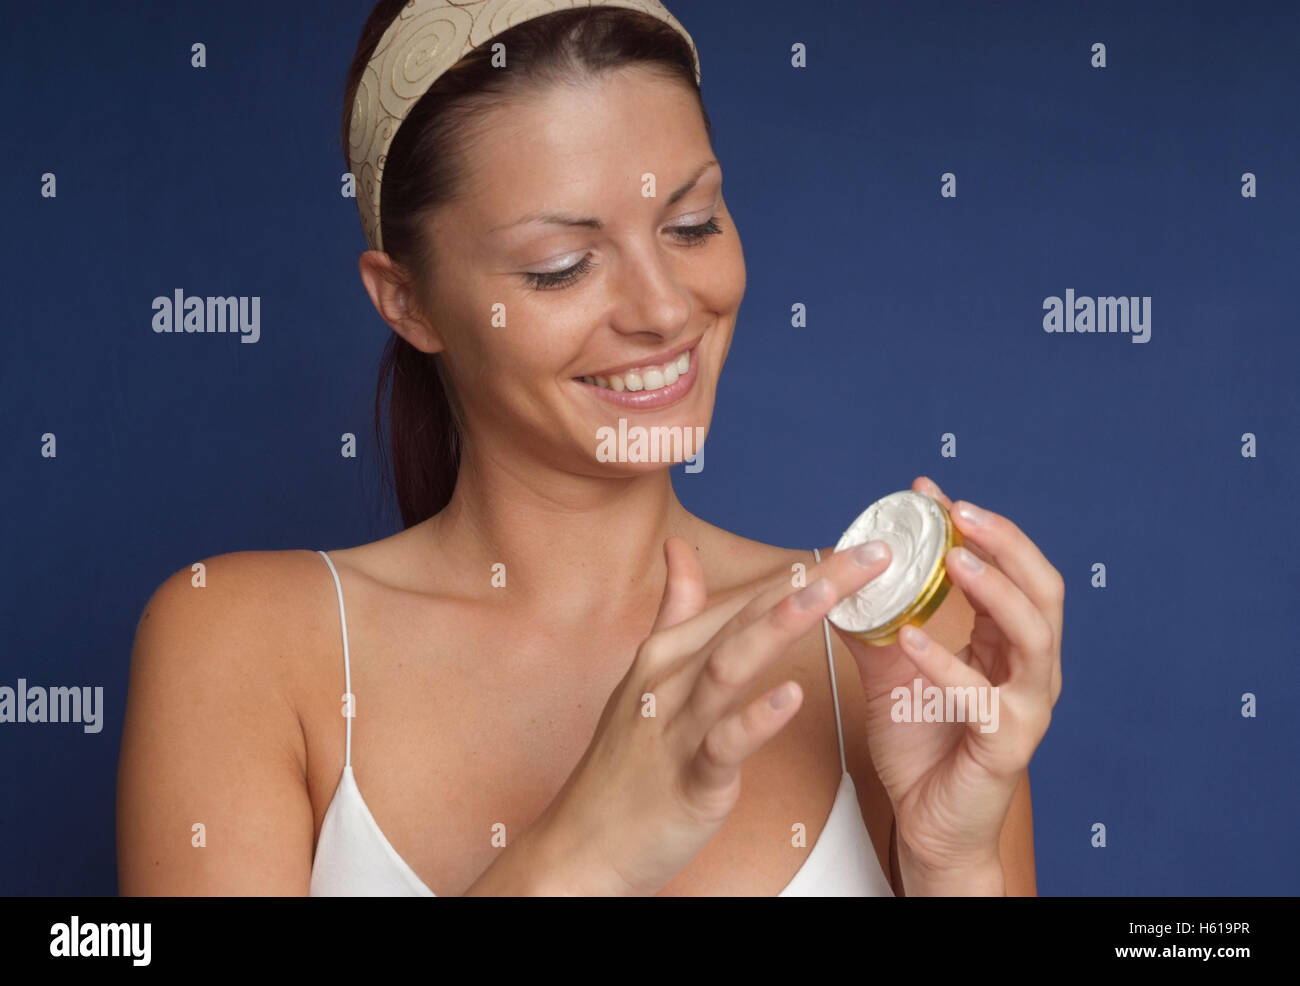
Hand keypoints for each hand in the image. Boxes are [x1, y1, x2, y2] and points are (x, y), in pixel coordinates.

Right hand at [530, 534, 894, 895]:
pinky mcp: (688, 780)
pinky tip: (792, 697)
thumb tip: (678, 549)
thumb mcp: (645, 674)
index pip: (747, 599)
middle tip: (871, 555)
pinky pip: (724, 745)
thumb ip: (673, 611)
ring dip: (779, 627)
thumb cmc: (624, 763)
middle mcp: (671, 678)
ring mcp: (677, 727)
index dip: (805, 571)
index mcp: (669, 650)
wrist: (583, 844)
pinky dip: (756, 719)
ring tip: (827, 596)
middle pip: (747, 618)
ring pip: (731, 666)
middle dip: (812, 583)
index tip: (860, 548)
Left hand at [830, 476, 1063, 876]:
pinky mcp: (1005, 746)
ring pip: (1034, 636)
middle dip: (1006, 543)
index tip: (933, 491)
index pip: (1011, 571)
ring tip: (953, 561)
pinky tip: (909, 638)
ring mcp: (1026, 707)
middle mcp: (1030, 670)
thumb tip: (836, 574)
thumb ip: (875, 625)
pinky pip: (983, 697)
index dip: (981, 528)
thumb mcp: (892, 673)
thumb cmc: (922, 748)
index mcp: (1007, 646)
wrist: (928, 825)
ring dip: (995, 591)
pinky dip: (946, 663)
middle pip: (1043, 590)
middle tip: (958, 512)